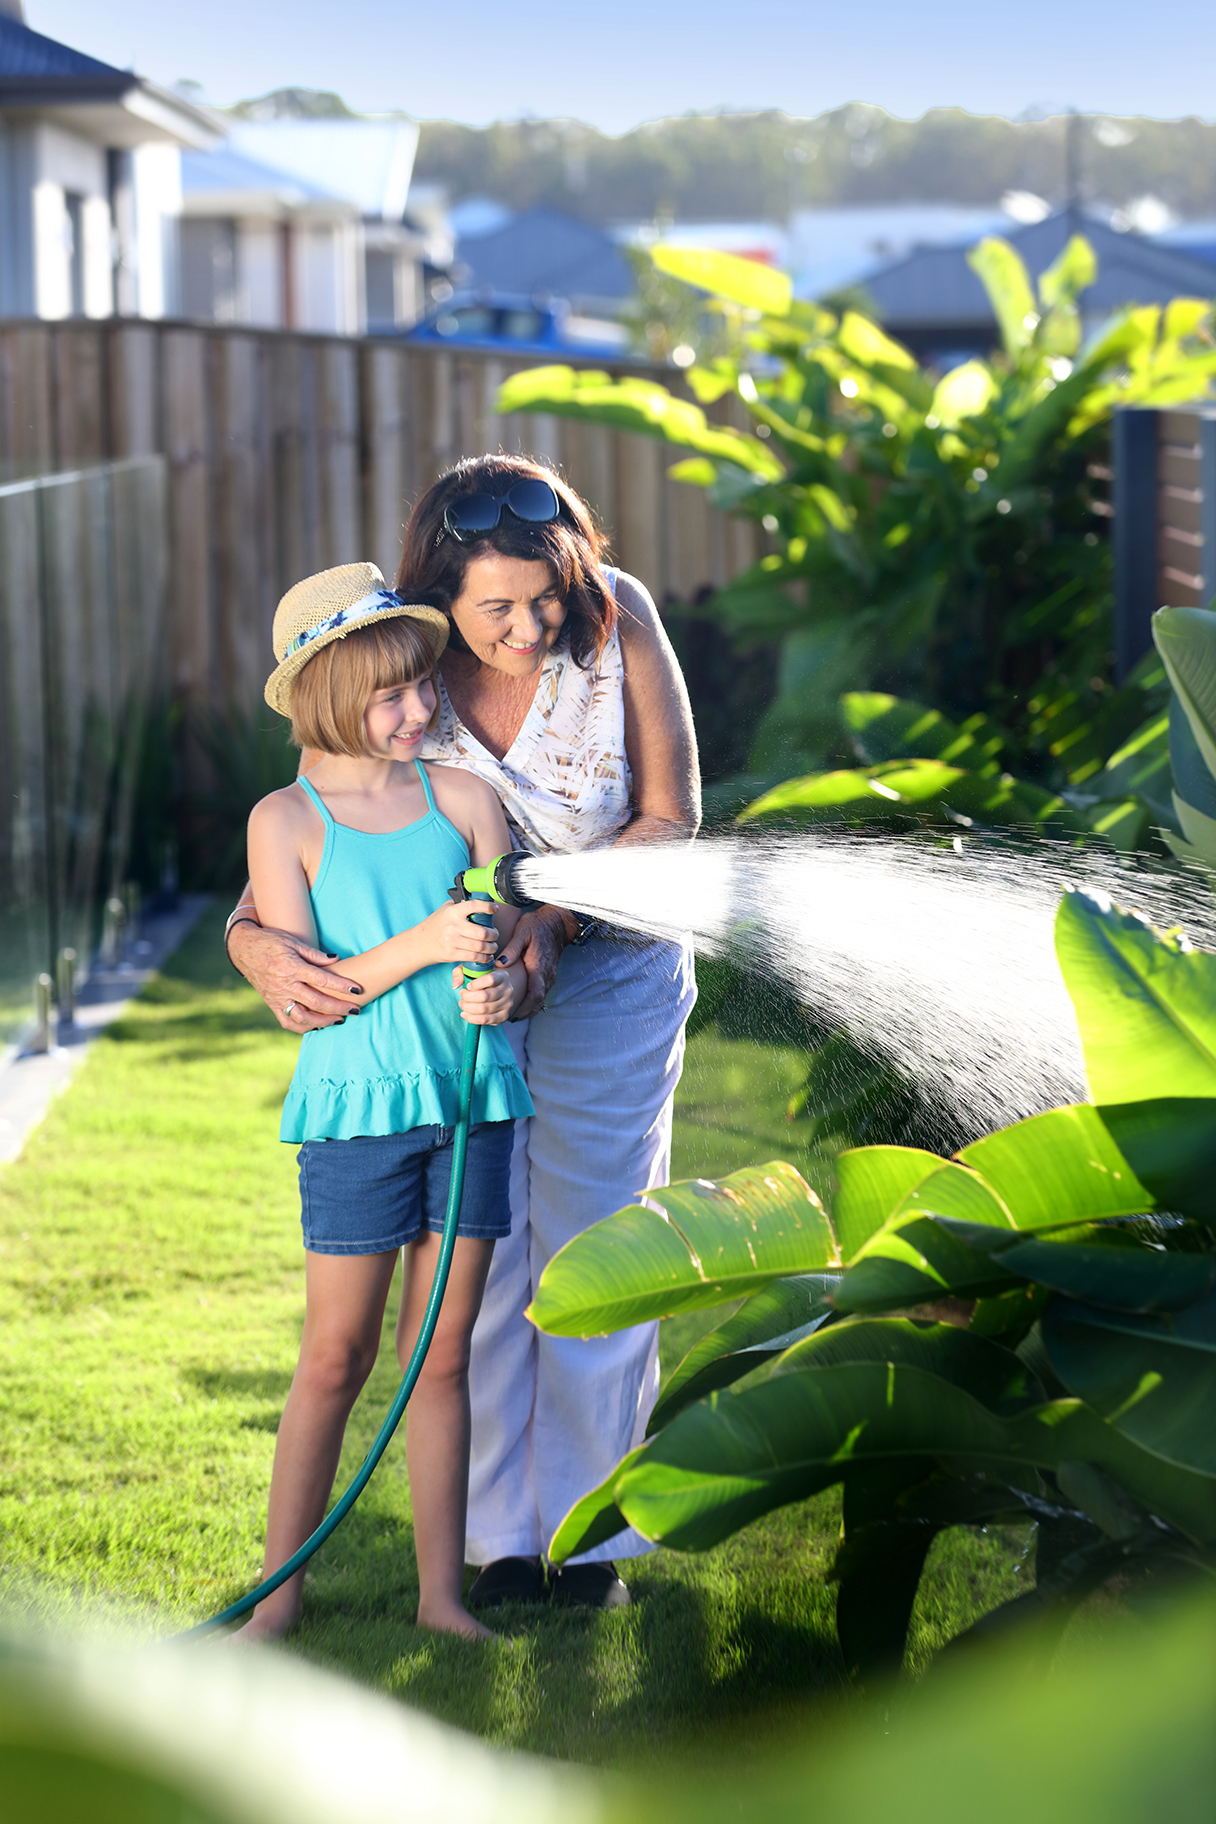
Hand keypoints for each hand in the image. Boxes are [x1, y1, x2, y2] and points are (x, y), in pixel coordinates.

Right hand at [227, 921, 362, 1030]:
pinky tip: (317, 1026)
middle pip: (316, 1002)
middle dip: (338, 1008)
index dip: (341, 985)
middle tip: (355, 1010)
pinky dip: (303, 1027)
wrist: (242, 948)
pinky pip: (287, 1021)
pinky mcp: (271, 1003)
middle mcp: (284, 985)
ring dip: (323, 1021)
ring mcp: (277, 996)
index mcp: (292, 967)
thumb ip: (314, 953)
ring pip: (302, 1017)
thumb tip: (336, 959)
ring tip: (339, 1020)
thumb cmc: (270, 941)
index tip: (357, 989)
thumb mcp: (292, 941)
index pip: (321, 979)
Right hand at [420, 901, 499, 969]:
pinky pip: (474, 957)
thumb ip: (460, 904)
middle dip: (494, 934)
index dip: (488, 907)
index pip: (473, 906)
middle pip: (482, 932)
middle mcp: (453, 926)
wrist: (419, 944)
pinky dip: (484, 958)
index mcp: (452, 912)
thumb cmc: (436, 925)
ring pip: (480, 946)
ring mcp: (452, 941)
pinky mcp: (452, 954)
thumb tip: (480, 899)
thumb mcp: (445, 909)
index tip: (495, 909)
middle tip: (495, 935)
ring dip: (491, 948)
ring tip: (493, 946)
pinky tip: (487, 956)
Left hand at [453, 967, 514, 1025]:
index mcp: (502, 976)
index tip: (467, 986)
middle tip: (462, 995)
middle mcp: (507, 990)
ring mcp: (507, 1004)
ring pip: (484, 1009)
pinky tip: (465, 1014)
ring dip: (468, 1007)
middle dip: (468, 997)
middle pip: (485, 996)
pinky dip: (472, 1018)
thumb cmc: (483, 980)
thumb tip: (456, 984)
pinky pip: (486, 1020)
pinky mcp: (503, 1016)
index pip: (490, 979)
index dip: (476, 984)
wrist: (500, 991)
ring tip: (462, 1003)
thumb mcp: (473, 970)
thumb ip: (460, 972)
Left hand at [495, 906, 565, 1018]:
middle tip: (510, 1019)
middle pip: (539, 1000)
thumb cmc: (537, 926)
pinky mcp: (549, 974)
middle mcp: (546, 974)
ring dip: (529, 1008)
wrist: (555, 923)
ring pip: (541, 998)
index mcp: (538, 965)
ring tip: (514, 1015)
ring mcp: (550, 975)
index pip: (535, 992)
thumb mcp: (522, 932)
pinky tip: (522, 1004)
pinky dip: (533, 1001)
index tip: (513, 1015)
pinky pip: (542, 992)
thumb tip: (500, 963)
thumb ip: (512, 948)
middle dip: (525, 1012)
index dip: (525, 1006)